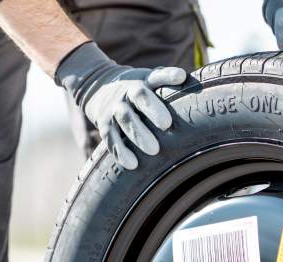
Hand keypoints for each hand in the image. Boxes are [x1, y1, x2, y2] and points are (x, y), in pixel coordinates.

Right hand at [55, 42, 186, 168]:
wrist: (98, 89)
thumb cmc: (136, 89)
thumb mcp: (148, 80)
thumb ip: (166, 80)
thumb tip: (185, 78)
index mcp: (142, 81)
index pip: (156, 76)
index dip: (168, 76)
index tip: (181, 77)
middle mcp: (127, 93)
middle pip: (139, 96)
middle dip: (152, 109)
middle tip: (166, 124)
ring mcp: (114, 109)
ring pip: (125, 119)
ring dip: (138, 134)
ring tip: (154, 150)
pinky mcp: (105, 127)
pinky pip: (111, 139)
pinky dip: (121, 152)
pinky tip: (132, 164)